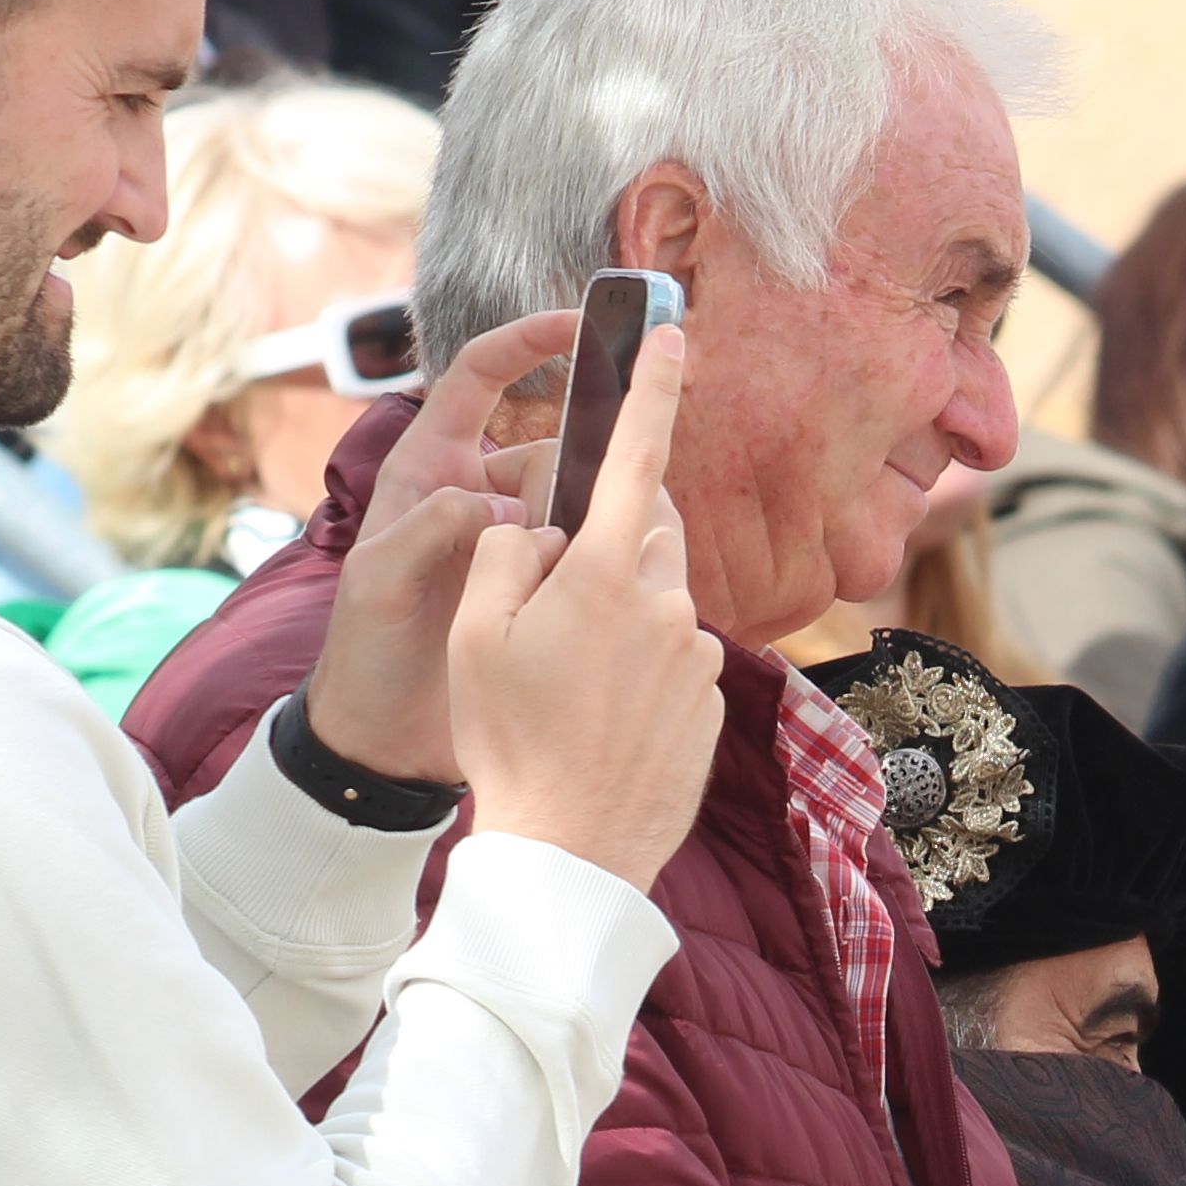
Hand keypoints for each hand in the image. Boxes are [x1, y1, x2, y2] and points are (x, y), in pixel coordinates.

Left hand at [301, 305, 582, 782]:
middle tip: (561, 531)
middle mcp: (478, 495)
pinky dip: (608, 557)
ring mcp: (515, 543)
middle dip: (574, 467)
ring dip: (591, 521)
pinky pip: (591, 552)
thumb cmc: (364, 651)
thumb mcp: (378, 579)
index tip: (579, 327)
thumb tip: (505, 504)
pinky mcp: (544, 588)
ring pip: (580, 499)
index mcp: (429, 469)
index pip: (479, 378)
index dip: (526, 343)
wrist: (385, 738)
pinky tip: (614, 583)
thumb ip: (433, 526)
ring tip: (581, 567)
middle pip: (551, 445)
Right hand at [442, 322, 721, 889]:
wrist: (571, 851)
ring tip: (564, 680)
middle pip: (645, 532)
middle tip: (549, 586)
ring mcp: (695, 659)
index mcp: (606, 575)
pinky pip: (668, 659)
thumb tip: (543, 530)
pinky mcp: (709, 705)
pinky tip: (595, 719)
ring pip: (655, 599)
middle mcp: (666, 606)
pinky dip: (634, 669)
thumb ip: (508, 554)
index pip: (634, 457)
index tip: (669, 334)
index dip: (650, 390)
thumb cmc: (510, 740)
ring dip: (615, 612)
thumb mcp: (477, 633)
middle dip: (606, 535)